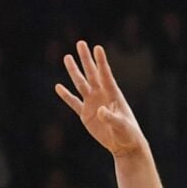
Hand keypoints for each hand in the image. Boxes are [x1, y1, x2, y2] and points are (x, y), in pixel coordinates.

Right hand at [54, 42, 149, 159]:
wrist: (124, 144)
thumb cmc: (128, 133)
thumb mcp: (122, 126)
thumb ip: (111, 118)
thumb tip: (100, 110)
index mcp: (113, 94)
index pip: (105, 75)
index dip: (101, 62)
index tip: (97, 48)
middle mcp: (101, 94)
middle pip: (91, 74)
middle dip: (86, 59)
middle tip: (81, 43)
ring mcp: (92, 103)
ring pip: (81, 84)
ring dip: (74, 71)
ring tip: (67, 57)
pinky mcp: (85, 114)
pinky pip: (73, 102)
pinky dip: (66, 96)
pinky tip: (58, 87)